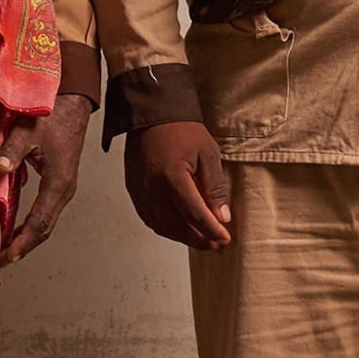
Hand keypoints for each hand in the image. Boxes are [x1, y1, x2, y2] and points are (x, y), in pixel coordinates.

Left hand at [0, 93, 93, 268]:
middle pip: (45, 228)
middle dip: (24, 246)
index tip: (8, 256)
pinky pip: (45, 210)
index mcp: (59, 182)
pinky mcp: (58, 181)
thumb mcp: (28, 130)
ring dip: (27, 236)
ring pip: (46, 221)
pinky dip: (31, 223)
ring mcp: (63, 186)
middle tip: (2, 261)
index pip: (40, 221)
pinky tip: (16, 226)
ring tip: (7, 249)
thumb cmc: (53, 114)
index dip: (23, 241)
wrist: (72, 102)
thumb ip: (11, 150)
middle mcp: (64, 189)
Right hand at [124, 120, 232, 249]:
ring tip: (199, 239)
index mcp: (172, 177)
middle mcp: (152, 188)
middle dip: (198, 239)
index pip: (195, 215)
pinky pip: (148, 218)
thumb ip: (215, 186)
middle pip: (176, 226)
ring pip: (161, 226)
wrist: (152, 113)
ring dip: (181, 237)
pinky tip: (178, 228)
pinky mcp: (133, 189)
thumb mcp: (208, 152)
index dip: (211, 231)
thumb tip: (221, 216)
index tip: (224, 239)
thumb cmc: (181, 128)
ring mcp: (140, 190)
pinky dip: (164, 227)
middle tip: (215, 244)